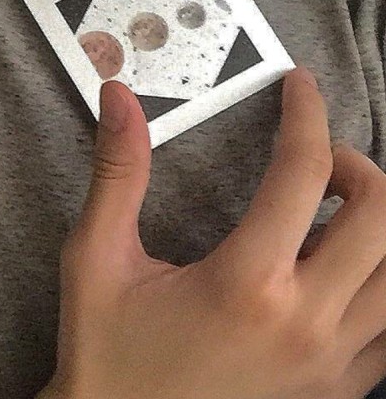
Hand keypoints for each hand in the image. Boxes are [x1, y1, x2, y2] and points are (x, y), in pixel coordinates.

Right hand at [37, 67, 385, 398]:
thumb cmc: (105, 346)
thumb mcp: (96, 255)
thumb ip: (118, 172)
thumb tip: (119, 96)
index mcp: (245, 283)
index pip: (303, 173)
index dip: (307, 114)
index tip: (300, 85)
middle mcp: (304, 324)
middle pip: (382, 217)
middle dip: (357, 165)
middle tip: (316, 158)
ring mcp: (331, 365)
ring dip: (379, 223)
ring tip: (331, 210)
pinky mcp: (335, 390)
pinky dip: (381, 279)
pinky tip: (337, 267)